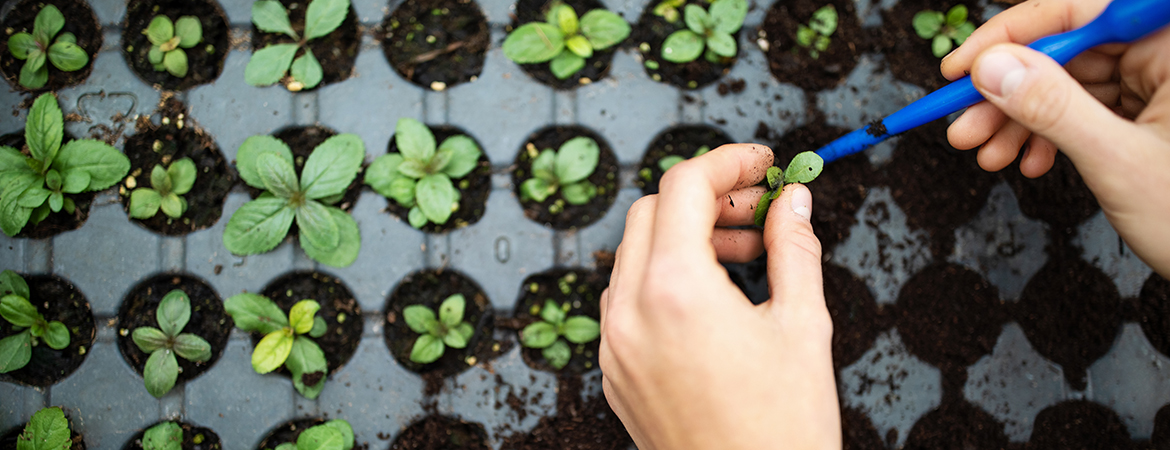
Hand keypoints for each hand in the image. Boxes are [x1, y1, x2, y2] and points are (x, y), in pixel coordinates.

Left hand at [599, 144, 839, 449]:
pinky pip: (627, 300)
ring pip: (634, 255)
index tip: (763, 164)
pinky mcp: (616, 373)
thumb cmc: (784, 429)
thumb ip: (795, 248)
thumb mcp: (803, 326)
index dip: (727, 162)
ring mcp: (615, 345)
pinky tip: (713, 297)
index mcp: (675, 291)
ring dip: (684, 237)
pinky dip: (664, 278)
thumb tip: (794, 200)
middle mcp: (630, 313)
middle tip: (759, 209)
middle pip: (651, 212)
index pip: (683, 187)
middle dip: (705, 198)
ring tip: (746, 254)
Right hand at [941, 0, 1169, 274]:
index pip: (1078, 11)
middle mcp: (1167, 55)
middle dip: (1008, 93)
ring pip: (1068, 84)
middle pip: (1066, 52)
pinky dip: (1049, 135)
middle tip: (964, 126)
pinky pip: (1085, 109)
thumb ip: (1053, 108)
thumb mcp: (1119, 161)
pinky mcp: (1152, 112)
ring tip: (989, 154)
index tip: (962, 68)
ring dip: (1020, 120)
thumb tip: (992, 68)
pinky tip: (1029, 160)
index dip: (1011, 36)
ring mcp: (1161, 84)